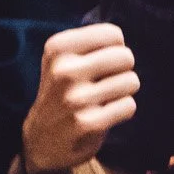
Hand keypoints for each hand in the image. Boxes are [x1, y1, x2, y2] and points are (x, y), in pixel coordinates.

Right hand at [22, 23, 138, 173]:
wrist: (42, 139)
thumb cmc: (64, 91)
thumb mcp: (65, 59)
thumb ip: (93, 42)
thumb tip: (120, 39)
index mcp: (57, 48)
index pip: (113, 34)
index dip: (115, 49)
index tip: (99, 62)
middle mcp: (63, 70)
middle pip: (126, 56)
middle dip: (123, 70)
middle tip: (104, 82)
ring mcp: (74, 98)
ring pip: (131, 81)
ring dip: (123, 92)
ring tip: (102, 99)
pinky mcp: (87, 123)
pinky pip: (128, 106)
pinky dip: (123, 110)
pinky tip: (103, 115)